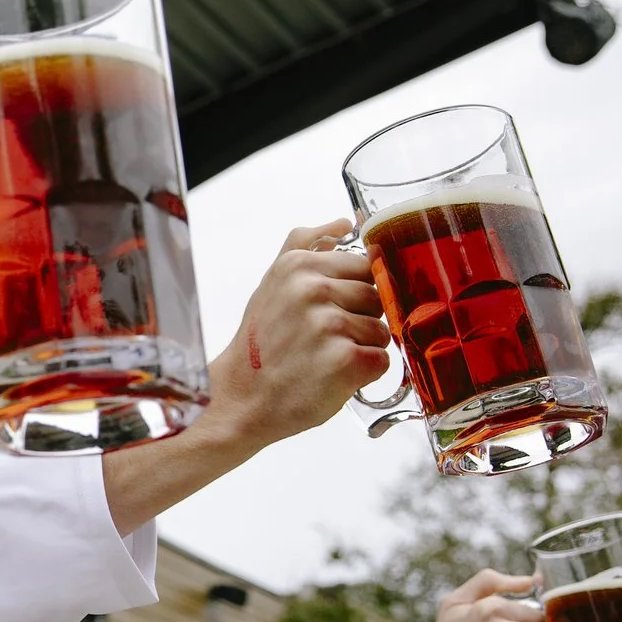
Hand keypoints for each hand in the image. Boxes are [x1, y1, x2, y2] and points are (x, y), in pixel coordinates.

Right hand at [193, 219, 391, 452]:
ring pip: (382, 331)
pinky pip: (382, 361)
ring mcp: (329, 325)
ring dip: (361, 349)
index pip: (364, 268)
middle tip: (319, 340)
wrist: (239, 400)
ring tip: (322, 359)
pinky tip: (330, 376)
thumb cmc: (260, 346)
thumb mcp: (272, 285)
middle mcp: (313, 290)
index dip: (351, 294)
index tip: (325, 313)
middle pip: (376, 299)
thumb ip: (305, 246)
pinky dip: (363, 375)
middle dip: (358, 321)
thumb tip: (344, 222)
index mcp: (298, 266)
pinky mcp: (345, 361)